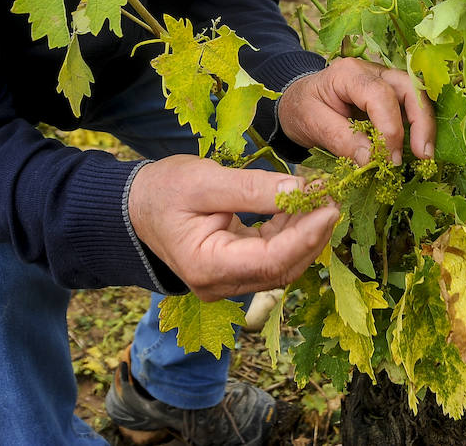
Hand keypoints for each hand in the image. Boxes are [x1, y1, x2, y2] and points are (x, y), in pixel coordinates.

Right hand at [127, 155, 337, 301]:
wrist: (133, 207)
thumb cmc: (162, 190)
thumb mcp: (204, 181)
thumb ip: (251, 188)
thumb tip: (299, 191)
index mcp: (208, 267)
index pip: (271, 260)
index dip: (306, 235)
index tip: (328, 205)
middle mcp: (220, 285)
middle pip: (281, 268)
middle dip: (312, 233)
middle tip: (332, 196)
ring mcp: (228, 282)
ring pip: (281, 264)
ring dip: (304, 232)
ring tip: (320, 195)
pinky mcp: (234, 270)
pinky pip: (271, 256)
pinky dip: (289, 232)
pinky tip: (300, 205)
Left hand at [277, 58, 435, 165]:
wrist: (296, 102)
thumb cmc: (301, 109)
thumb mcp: (312, 124)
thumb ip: (340, 139)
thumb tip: (372, 160)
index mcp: (349, 73)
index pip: (379, 96)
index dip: (389, 129)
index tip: (387, 159)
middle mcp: (372, 71)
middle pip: (408, 88)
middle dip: (421, 122)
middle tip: (423, 155)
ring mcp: (384, 81)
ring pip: (416, 96)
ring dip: (424, 126)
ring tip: (424, 156)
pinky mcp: (390, 96)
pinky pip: (410, 108)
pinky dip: (417, 128)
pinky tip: (416, 150)